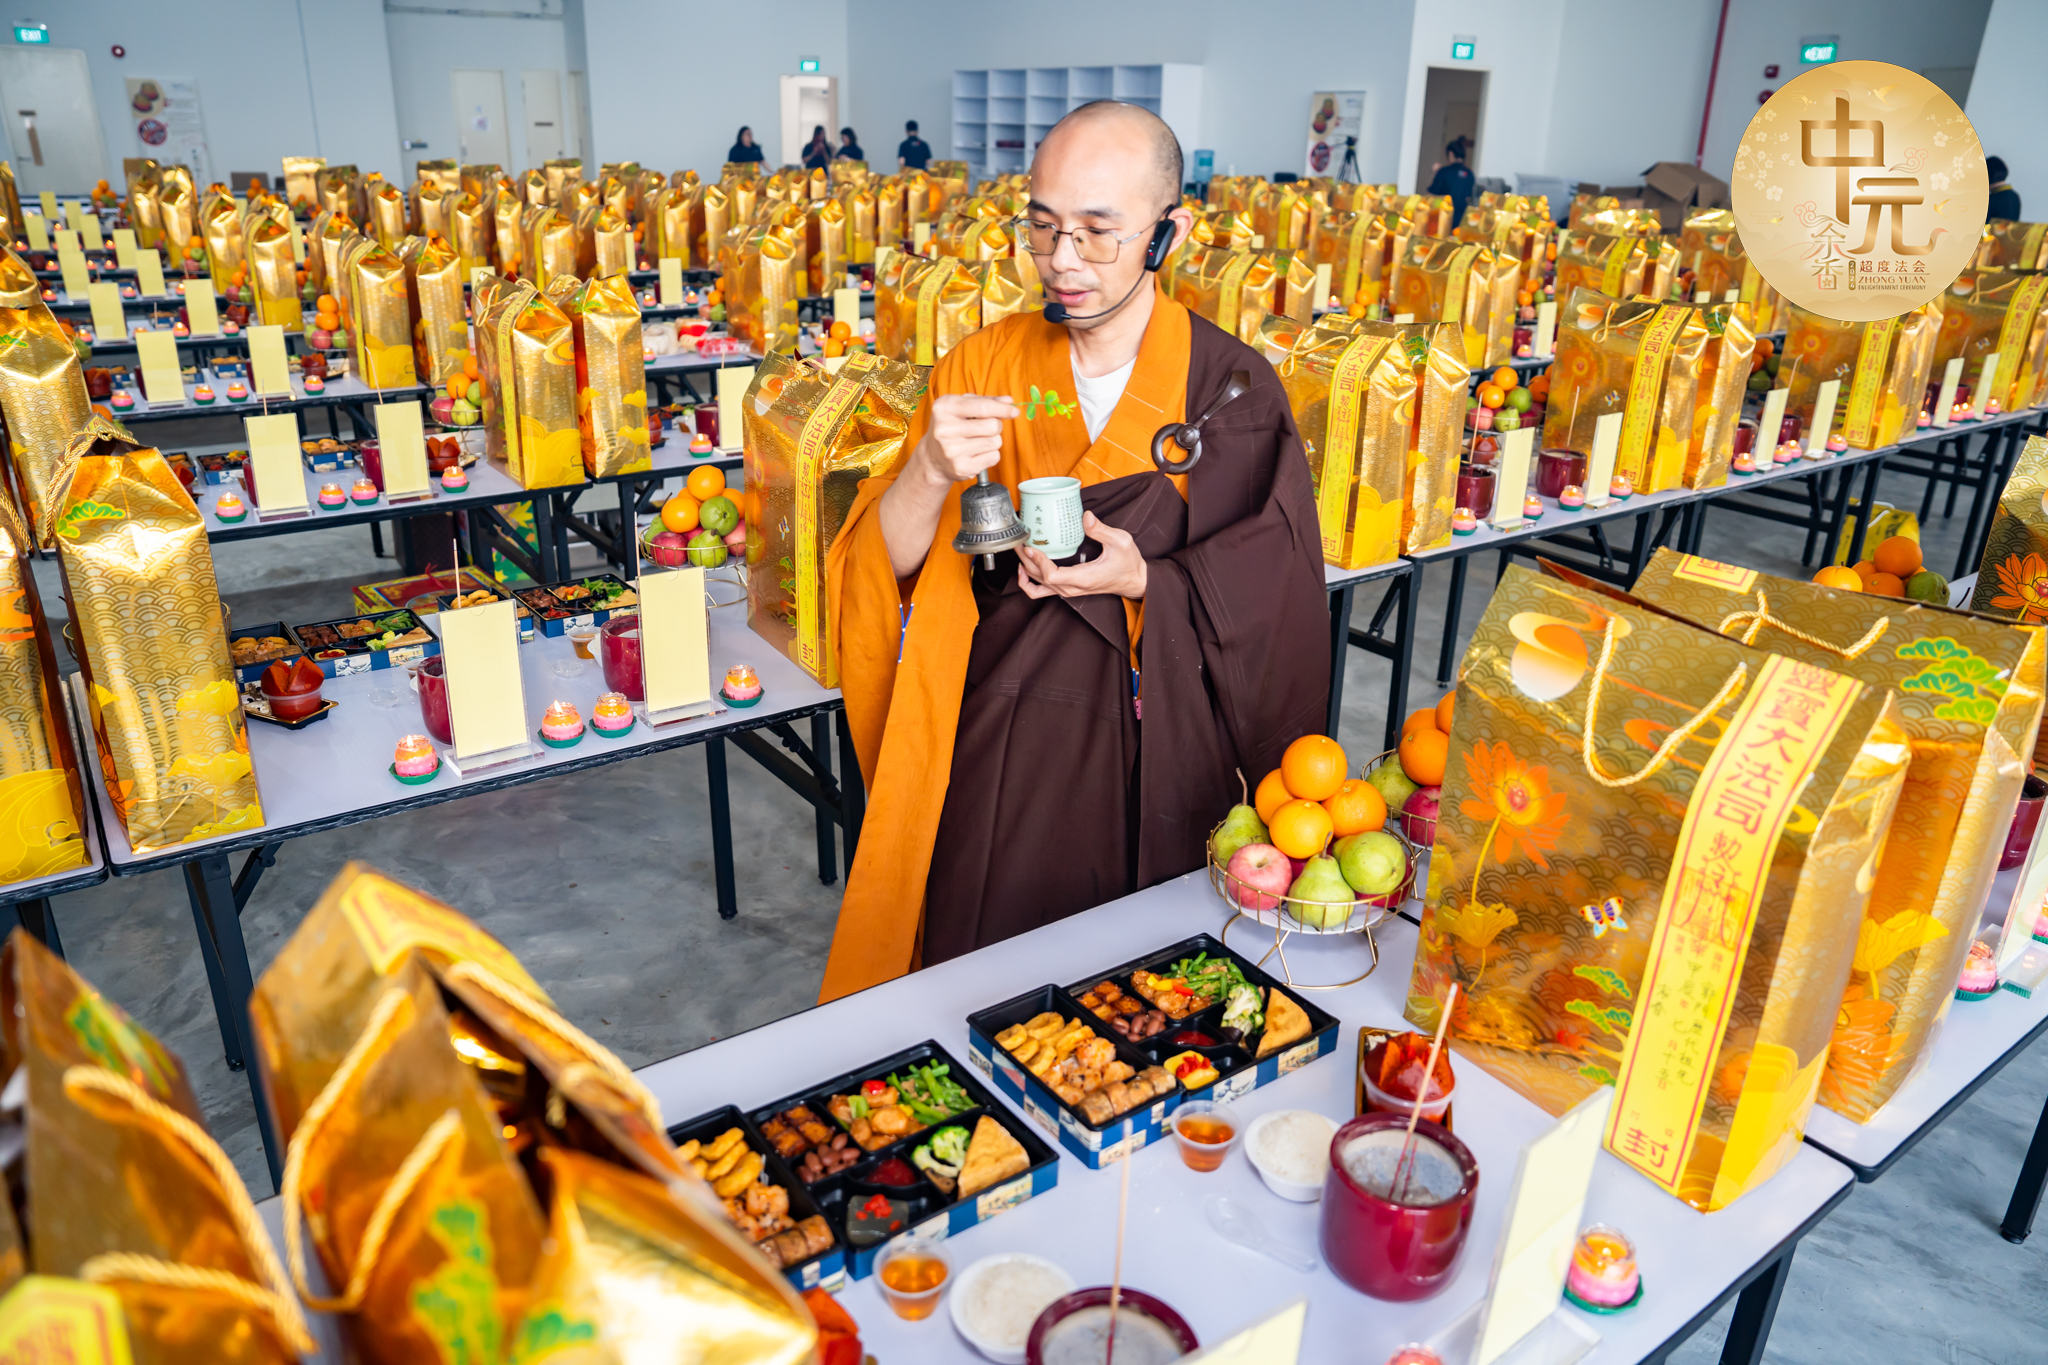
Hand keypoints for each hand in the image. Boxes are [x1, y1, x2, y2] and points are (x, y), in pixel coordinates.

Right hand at [908, 393, 1017, 488]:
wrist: (932, 458)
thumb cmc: (950, 426)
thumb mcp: (961, 407)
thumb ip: (984, 401)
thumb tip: (1009, 401)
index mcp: (944, 408)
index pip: (983, 407)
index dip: (1003, 409)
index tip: (1014, 411)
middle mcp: (945, 429)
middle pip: (993, 426)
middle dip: (996, 425)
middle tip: (985, 428)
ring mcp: (952, 451)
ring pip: (995, 442)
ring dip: (993, 440)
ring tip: (977, 440)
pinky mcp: (961, 468)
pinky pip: (993, 457)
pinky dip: (990, 454)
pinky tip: (975, 453)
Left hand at [1017, 512, 1147, 599]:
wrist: (1134, 581)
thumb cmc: (1128, 563)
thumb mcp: (1120, 542)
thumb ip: (1101, 530)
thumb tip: (1085, 516)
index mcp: (1083, 578)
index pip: (1052, 576)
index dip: (1038, 562)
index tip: (1031, 547)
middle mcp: (1072, 588)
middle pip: (1040, 578)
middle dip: (1025, 560)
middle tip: (1018, 540)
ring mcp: (1068, 591)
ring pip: (1038, 585)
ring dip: (1025, 569)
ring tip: (1019, 550)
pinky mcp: (1067, 589)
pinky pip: (1041, 591)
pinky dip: (1029, 583)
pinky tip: (1025, 569)